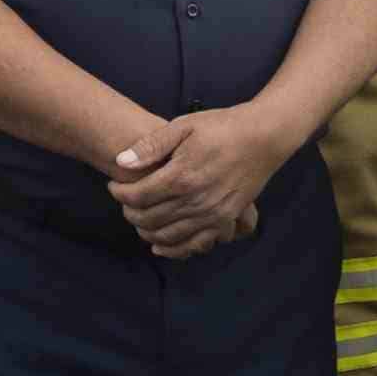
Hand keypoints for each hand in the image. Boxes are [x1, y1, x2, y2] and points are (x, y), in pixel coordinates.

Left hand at [103, 108, 281, 257]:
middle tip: (124, 201)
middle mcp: (195, 201)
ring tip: (138, 219)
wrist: (263, 137)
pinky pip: (194, 245)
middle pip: (148, 219)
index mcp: (181, 177)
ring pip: (167, 236)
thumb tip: (121, 162)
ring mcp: (211, 215)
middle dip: (129, 212)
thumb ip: (151, 146)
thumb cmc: (222, 127)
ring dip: (146, 231)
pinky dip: (174, 249)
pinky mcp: (225, 220)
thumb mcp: (183, 126)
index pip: (137, 196)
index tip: (113, 185)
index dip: (119, 193)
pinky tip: (159, 246)